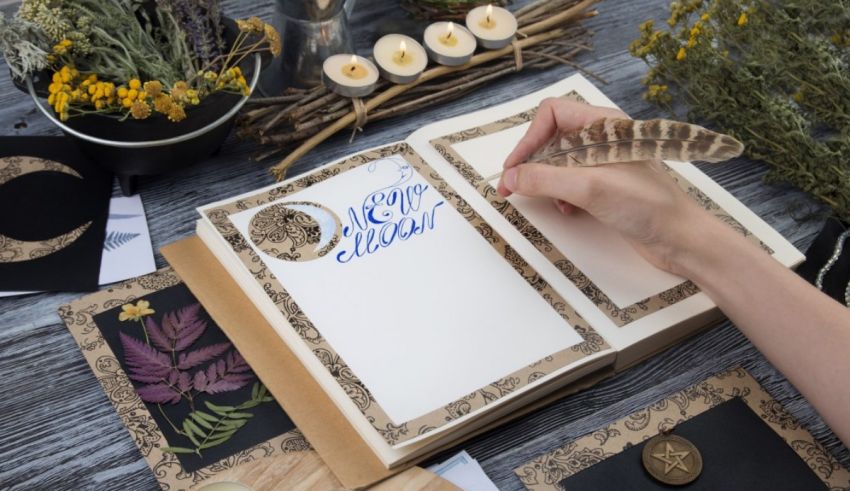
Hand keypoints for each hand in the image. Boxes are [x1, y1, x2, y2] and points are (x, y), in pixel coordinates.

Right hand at [496, 98, 713, 273]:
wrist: (681, 239)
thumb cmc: (648, 206)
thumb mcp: (589, 188)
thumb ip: (545, 179)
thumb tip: (510, 178)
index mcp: (604, 125)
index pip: (552, 114)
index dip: (529, 139)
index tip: (514, 168)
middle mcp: (603, 138)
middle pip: (552, 137)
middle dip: (532, 162)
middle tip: (513, 186)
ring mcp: (605, 162)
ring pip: (559, 162)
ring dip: (545, 181)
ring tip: (544, 200)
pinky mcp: (606, 185)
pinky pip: (570, 182)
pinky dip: (560, 194)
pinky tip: (566, 210)